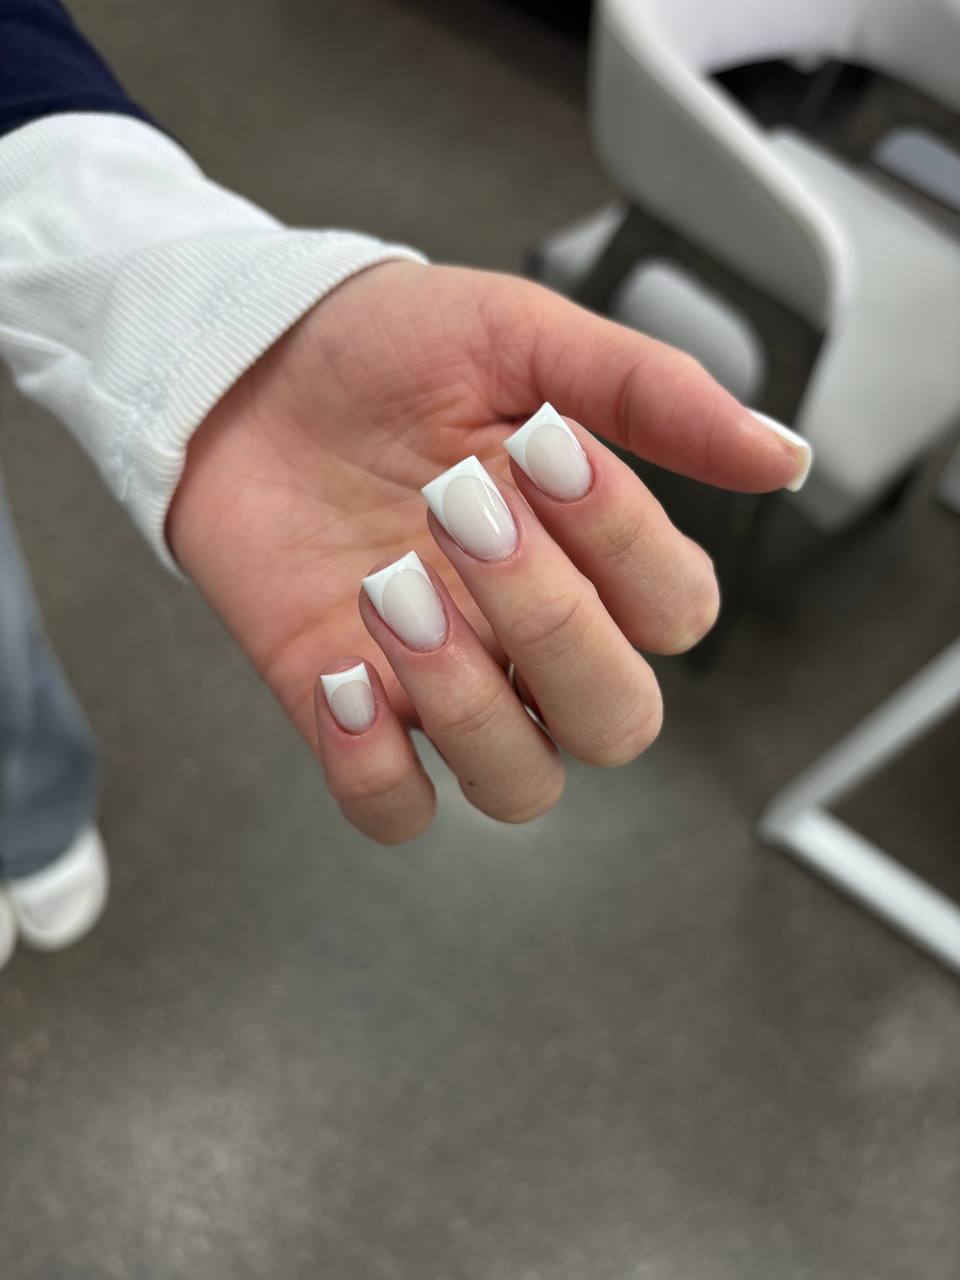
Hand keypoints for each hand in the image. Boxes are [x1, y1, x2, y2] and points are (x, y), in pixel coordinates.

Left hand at [168, 262, 805, 841]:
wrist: (245, 367)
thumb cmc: (387, 351)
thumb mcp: (522, 337)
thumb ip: (651, 394)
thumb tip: (782, 456)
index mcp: (592, 553)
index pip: (677, 613)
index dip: (627, 547)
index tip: (544, 447)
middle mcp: (531, 636)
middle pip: (616, 721)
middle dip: (550, 624)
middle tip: (464, 512)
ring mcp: (446, 683)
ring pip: (521, 784)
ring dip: (466, 700)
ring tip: (390, 587)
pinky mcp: (352, 711)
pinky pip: (395, 808)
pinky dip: (376, 772)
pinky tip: (345, 677)